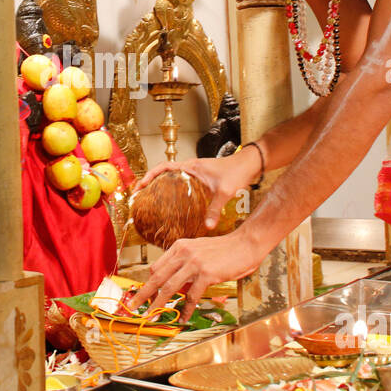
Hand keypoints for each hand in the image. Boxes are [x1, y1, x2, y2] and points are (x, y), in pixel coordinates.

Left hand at [126, 231, 262, 321]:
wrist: (245, 245)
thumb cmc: (224, 251)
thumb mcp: (198, 252)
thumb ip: (184, 266)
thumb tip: (174, 286)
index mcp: (179, 247)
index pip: (156, 267)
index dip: (148, 284)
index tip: (141, 295)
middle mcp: (183, 253)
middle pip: (156, 277)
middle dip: (142, 294)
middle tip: (132, 307)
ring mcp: (194, 263)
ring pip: (169, 287)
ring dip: (158, 304)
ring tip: (151, 316)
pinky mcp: (206, 274)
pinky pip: (191, 295)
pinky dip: (185, 309)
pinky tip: (183, 317)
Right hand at [135, 148, 260, 230]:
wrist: (250, 165)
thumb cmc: (237, 171)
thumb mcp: (224, 191)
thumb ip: (215, 209)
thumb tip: (207, 226)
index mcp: (191, 167)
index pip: (163, 167)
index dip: (149, 176)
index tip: (140, 186)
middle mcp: (191, 168)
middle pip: (164, 174)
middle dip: (151, 184)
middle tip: (141, 197)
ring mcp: (195, 174)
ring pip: (172, 179)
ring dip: (161, 187)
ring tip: (153, 202)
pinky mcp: (201, 180)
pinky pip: (182, 185)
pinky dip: (174, 192)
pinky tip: (175, 206)